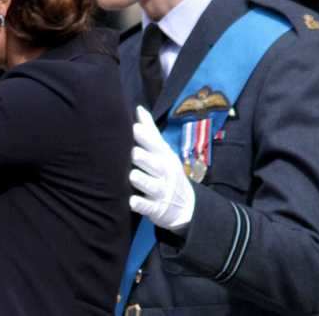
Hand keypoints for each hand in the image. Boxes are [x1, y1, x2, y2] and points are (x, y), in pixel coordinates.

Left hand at [129, 106, 194, 231]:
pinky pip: (147, 207)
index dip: (145, 137)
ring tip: (133, 175)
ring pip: (150, 185)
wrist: (187, 206)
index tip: (134, 128)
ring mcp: (160, 191)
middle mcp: (163, 173)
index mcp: (164, 157)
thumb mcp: (163, 152)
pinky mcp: (156, 209)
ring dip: (141, 180)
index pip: (155, 145)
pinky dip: (140, 204)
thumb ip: (150, 132)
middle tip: (133, 153)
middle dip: (143, 158)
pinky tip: (132, 201)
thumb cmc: (167, 172)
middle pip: (153, 163)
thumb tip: (138, 109)